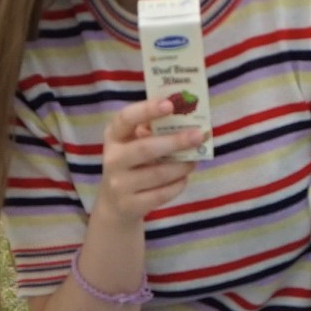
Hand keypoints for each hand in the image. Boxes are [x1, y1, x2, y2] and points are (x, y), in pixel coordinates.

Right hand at [94, 94, 205, 222]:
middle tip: (198, 135)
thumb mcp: (132, 145)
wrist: (114, 205)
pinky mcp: (131, 205)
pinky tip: (184, 178)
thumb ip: (151, 131)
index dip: (147, 110)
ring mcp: (120, 185)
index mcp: (113, 137)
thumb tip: (186, 119)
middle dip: (175, 141)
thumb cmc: (131, 165)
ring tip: (194, 160)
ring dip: (182, 165)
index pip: (125, 118)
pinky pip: (162, 194)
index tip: (170, 104)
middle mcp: (112, 159)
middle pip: (145, 148)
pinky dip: (178, 184)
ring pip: (158, 174)